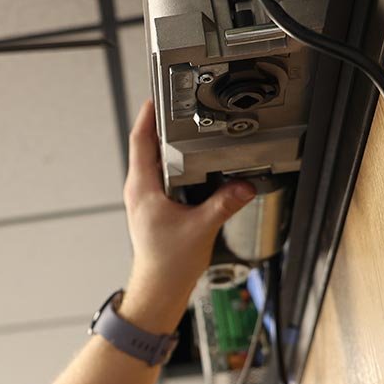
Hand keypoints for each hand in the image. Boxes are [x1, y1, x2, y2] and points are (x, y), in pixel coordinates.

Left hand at [120, 100, 254, 329]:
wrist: (160, 287)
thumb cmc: (168, 263)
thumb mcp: (201, 229)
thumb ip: (223, 205)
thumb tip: (243, 186)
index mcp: (143, 189)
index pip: (140, 141)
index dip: (147, 116)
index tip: (156, 97)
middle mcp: (139, 190)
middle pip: (145, 146)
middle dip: (160, 124)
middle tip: (176, 104)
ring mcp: (144, 198)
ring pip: (152, 161)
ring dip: (166, 144)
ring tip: (184, 126)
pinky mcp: (152, 207)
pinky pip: (160, 176)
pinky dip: (172, 163)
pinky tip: (189, 162)